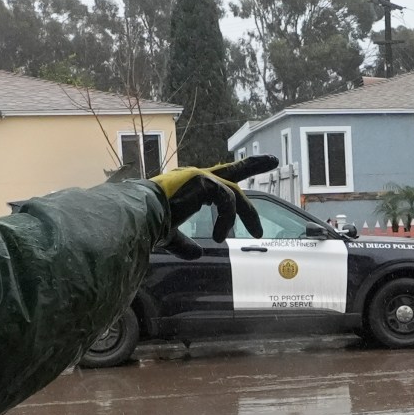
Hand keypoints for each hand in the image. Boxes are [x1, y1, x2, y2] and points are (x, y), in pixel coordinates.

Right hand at [149, 156, 279, 257]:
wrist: (139, 217)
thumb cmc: (149, 224)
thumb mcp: (171, 236)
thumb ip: (185, 243)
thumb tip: (198, 253)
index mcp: (190, 187)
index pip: (219, 176)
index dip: (240, 168)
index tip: (259, 161)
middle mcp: (196, 177)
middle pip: (232, 171)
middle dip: (254, 164)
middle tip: (275, 161)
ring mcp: (199, 177)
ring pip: (234, 193)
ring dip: (247, 214)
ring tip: (255, 233)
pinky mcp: (202, 181)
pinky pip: (226, 200)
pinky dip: (226, 219)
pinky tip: (218, 236)